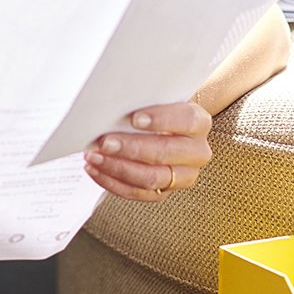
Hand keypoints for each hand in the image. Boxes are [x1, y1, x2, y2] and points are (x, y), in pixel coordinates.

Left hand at [85, 102, 211, 202]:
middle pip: (164, 152)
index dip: (161, 119)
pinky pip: (139, 193)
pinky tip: (95, 170)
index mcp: (199, 122)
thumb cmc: (158, 109)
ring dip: (118, 168)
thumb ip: (142, 101)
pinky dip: (113, 182)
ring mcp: (183, 175)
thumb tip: (109, 108)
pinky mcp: (166, 191)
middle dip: (131, 148)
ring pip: (151, 177)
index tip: (134, 119)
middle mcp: (196, 152)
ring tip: (94, 157)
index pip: (186, 120)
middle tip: (104, 142)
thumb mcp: (157, 99)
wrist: (168, 127)